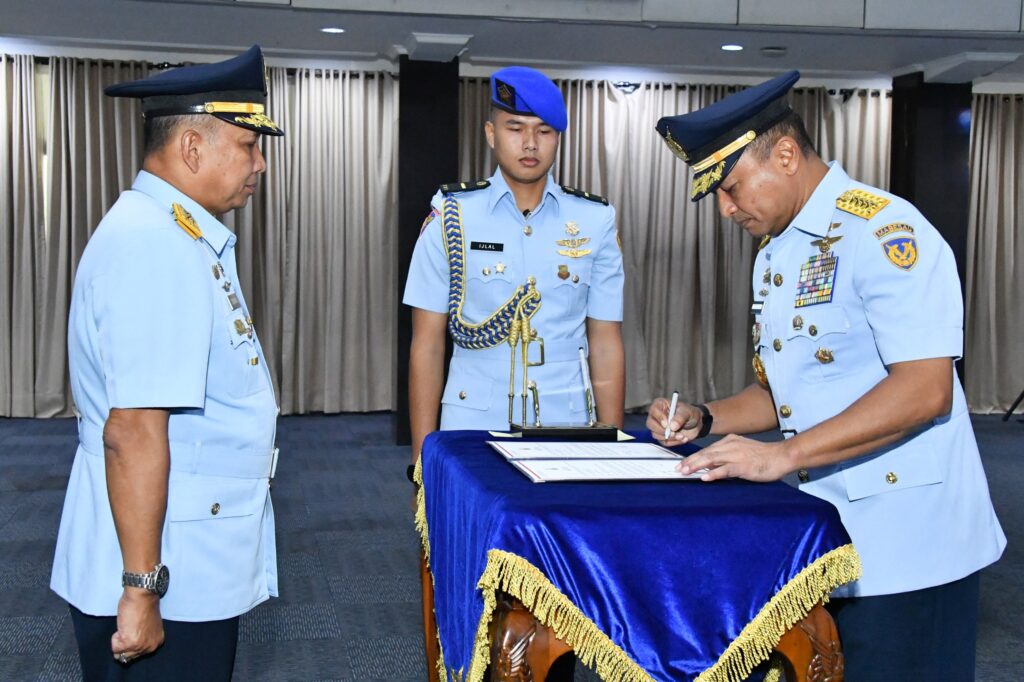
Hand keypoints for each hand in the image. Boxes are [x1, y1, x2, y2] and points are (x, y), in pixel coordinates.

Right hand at [111, 587, 163, 663]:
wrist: (142, 595)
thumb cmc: (143, 605)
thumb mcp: (148, 626)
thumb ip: (143, 637)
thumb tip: (132, 645)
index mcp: (156, 642)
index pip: (137, 654)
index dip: (130, 641)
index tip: (134, 629)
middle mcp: (151, 647)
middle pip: (128, 656)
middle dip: (124, 643)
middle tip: (129, 627)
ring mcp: (140, 646)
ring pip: (120, 654)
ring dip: (119, 640)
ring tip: (126, 626)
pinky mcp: (129, 643)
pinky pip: (114, 648)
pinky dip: (115, 637)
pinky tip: (123, 625)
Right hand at [647, 397, 702, 445]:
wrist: (696, 424)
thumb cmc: (690, 413)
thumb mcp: (688, 412)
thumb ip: (680, 417)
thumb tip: (672, 426)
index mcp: (661, 405)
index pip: (654, 410)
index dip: (659, 418)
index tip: (667, 424)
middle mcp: (657, 416)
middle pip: (650, 424)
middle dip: (662, 430)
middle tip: (674, 433)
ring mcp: (658, 427)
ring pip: (655, 435)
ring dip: (670, 437)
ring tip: (682, 436)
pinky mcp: (662, 436)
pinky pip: (663, 442)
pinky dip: (673, 442)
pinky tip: (682, 438)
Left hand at [677, 434, 791, 481]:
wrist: (781, 456)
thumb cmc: (763, 456)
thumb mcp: (741, 452)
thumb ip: (726, 457)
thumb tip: (710, 466)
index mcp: (730, 441)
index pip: (707, 450)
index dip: (693, 457)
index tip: (682, 464)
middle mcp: (731, 446)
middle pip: (706, 453)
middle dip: (690, 461)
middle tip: (678, 468)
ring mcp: (736, 455)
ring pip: (711, 459)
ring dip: (696, 466)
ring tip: (685, 472)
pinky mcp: (743, 466)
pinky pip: (725, 469)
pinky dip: (714, 473)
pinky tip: (704, 477)